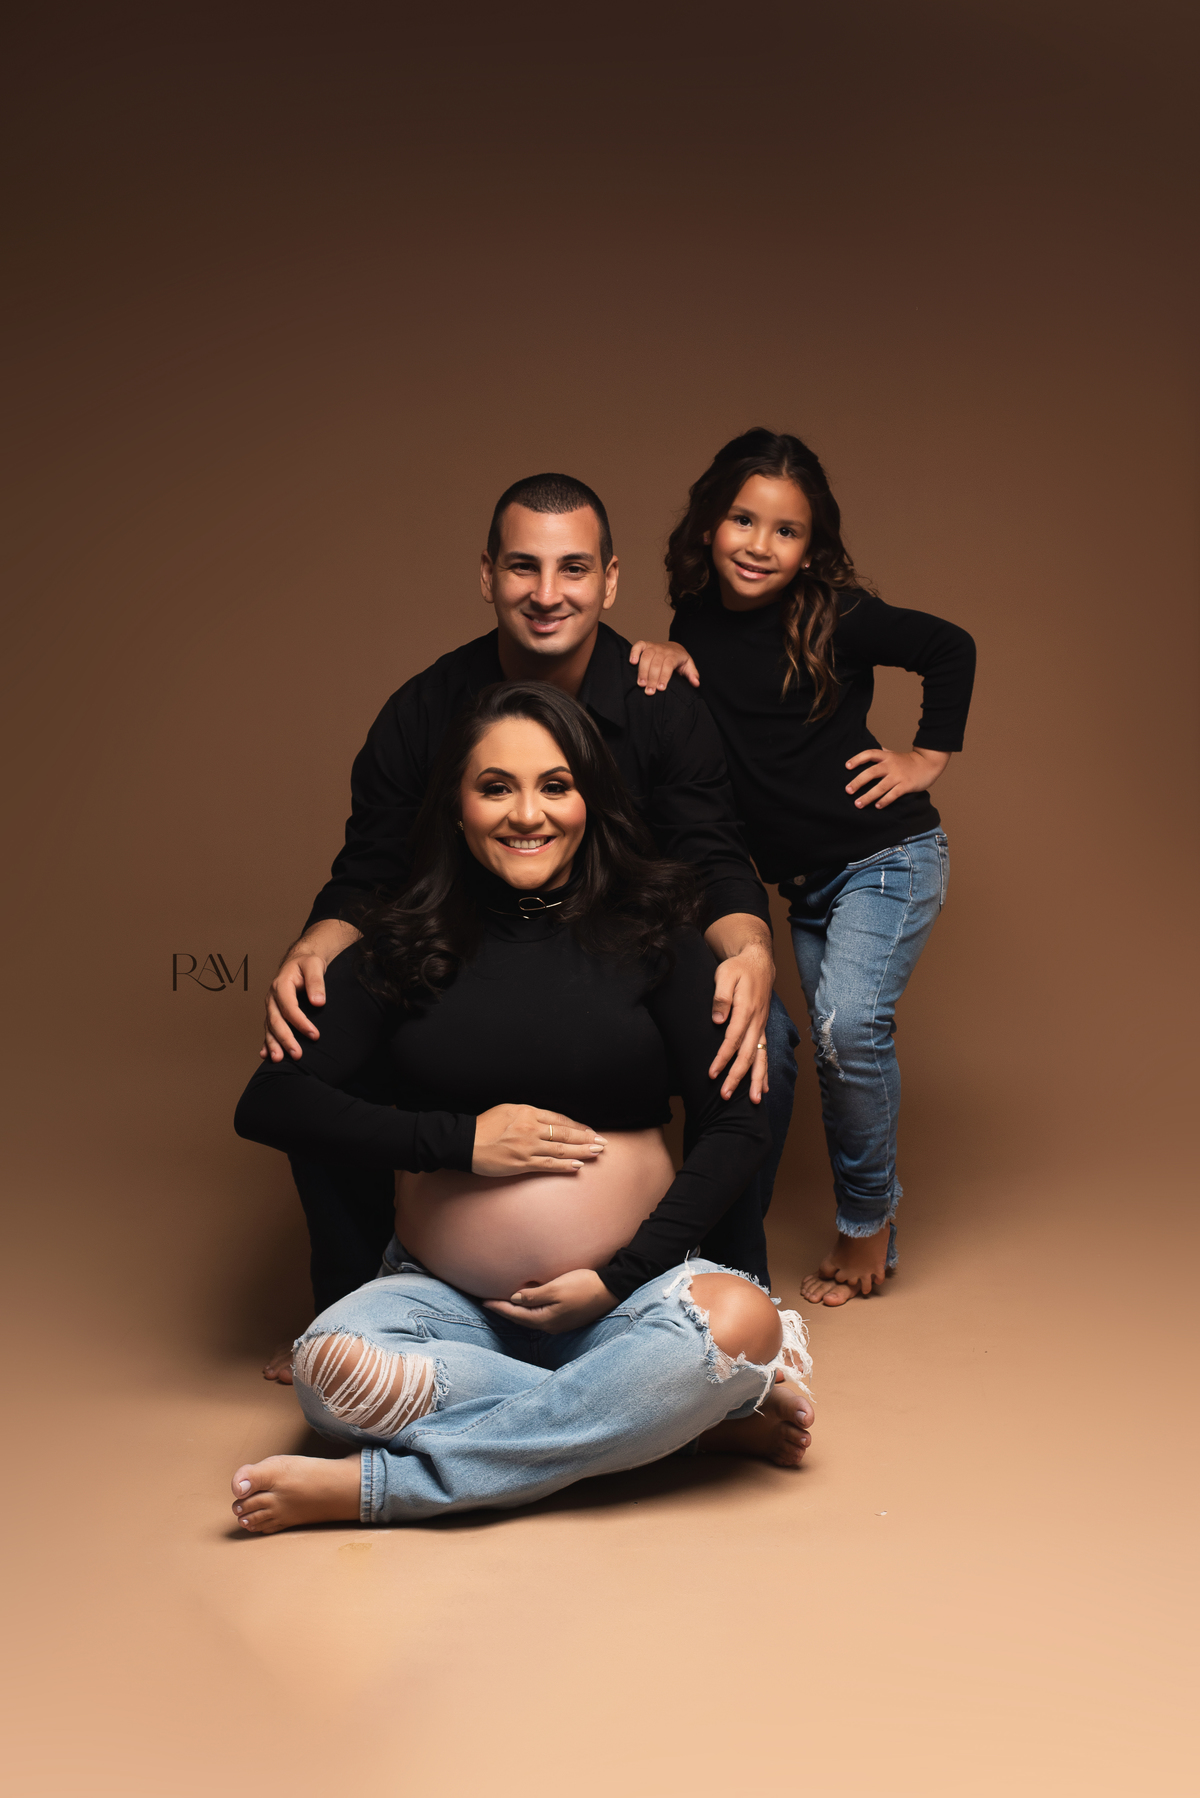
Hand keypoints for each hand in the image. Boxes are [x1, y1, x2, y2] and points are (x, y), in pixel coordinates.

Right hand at [260, 919, 361, 1060]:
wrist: (299, 961)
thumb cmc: (307, 963)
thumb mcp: (315, 965)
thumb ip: (316, 982)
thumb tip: (318, 1002)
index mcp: (281, 985)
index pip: (289, 1008)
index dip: (300, 1023)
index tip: (315, 1035)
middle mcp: (272, 998)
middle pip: (276, 1021)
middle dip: (286, 1039)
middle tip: (298, 1055)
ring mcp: (271, 1007)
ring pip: (270, 1028)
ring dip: (273, 1045)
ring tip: (279, 1060)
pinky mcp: (274, 1013)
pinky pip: (269, 1029)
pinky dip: (266, 1043)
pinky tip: (266, 1055)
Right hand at [471, 1105, 607, 1176]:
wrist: (465, 1142)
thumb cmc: (484, 1126)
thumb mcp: (507, 1110)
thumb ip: (527, 1114)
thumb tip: (545, 1121)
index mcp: (528, 1112)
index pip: (560, 1119)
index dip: (577, 1125)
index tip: (590, 1130)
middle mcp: (531, 1128)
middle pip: (565, 1133)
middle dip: (586, 1137)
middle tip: (602, 1142)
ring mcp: (528, 1146)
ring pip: (561, 1149)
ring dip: (582, 1151)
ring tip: (597, 1153)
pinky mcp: (522, 1163)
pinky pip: (548, 1164)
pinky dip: (565, 1165)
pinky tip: (578, 1166)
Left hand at [484, 1269, 616, 1332]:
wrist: (611, 1289)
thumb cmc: (584, 1286)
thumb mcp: (556, 1288)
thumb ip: (533, 1295)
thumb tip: (514, 1299)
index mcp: (546, 1320)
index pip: (515, 1314)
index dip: (499, 1307)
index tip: (484, 1301)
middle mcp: (551, 1326)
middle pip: (522, 1319)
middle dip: (505, 1311)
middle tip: (489, 1302)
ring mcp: (560, 1323)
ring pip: (532, 1318)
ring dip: (517, 1311)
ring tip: (505, 1303)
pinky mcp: (567, 1317)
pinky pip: (542, 1315)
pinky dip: (530, 1310)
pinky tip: (528, 1304)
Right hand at [628, 639, 699, 694]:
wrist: (674, 647)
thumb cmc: (680, 660)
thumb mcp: (688, 666)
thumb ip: (692, 675)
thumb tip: (696, 684)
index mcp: (674, 655)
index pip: (668, 665)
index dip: (664, 676)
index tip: (661, 689)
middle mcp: (663, 649)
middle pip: (656, 663)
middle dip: (652, 678)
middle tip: (649, 692)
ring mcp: (653, 646)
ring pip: (646, 656)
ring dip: (642, 671)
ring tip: (640, 684)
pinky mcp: (645, 644)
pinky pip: (638, 646)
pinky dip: (634, 652)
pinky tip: (632, 663)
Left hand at [707, 941, 773, 1101]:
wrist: (758, 962)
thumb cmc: (738, 968)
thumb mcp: (725, 975)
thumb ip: (721, 997)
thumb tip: (718, 1019)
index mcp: (747, 1010)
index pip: (733, 1040)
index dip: (723, 1058)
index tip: (712, 1074)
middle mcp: (757, 1022)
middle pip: (748, 1055)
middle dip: (737, 1077)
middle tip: (725, 1096)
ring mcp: (761, 1026)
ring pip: (761, 1058)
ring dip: (757, 1080)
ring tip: (754, 1101)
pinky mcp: (762, 1029)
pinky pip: (765, 1054)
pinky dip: (765, 1072)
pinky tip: (764, 1088)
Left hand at [845, 746, 950, 809]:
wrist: (929, 763)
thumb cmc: (909, 761)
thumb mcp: (894, 754)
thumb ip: (881, 754)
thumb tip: (866, 755)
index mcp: (886, 756)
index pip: (869, 754)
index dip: (857, 759)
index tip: (846, 766)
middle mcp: (891, 765)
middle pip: (871, 772)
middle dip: (858, 782)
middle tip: (848, 791)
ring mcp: (898, 776)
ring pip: (880, 787)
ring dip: (868, 796)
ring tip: (858, 804)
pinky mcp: (906, 785)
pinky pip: (893, 794)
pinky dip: (884, 801)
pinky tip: (877, 806)